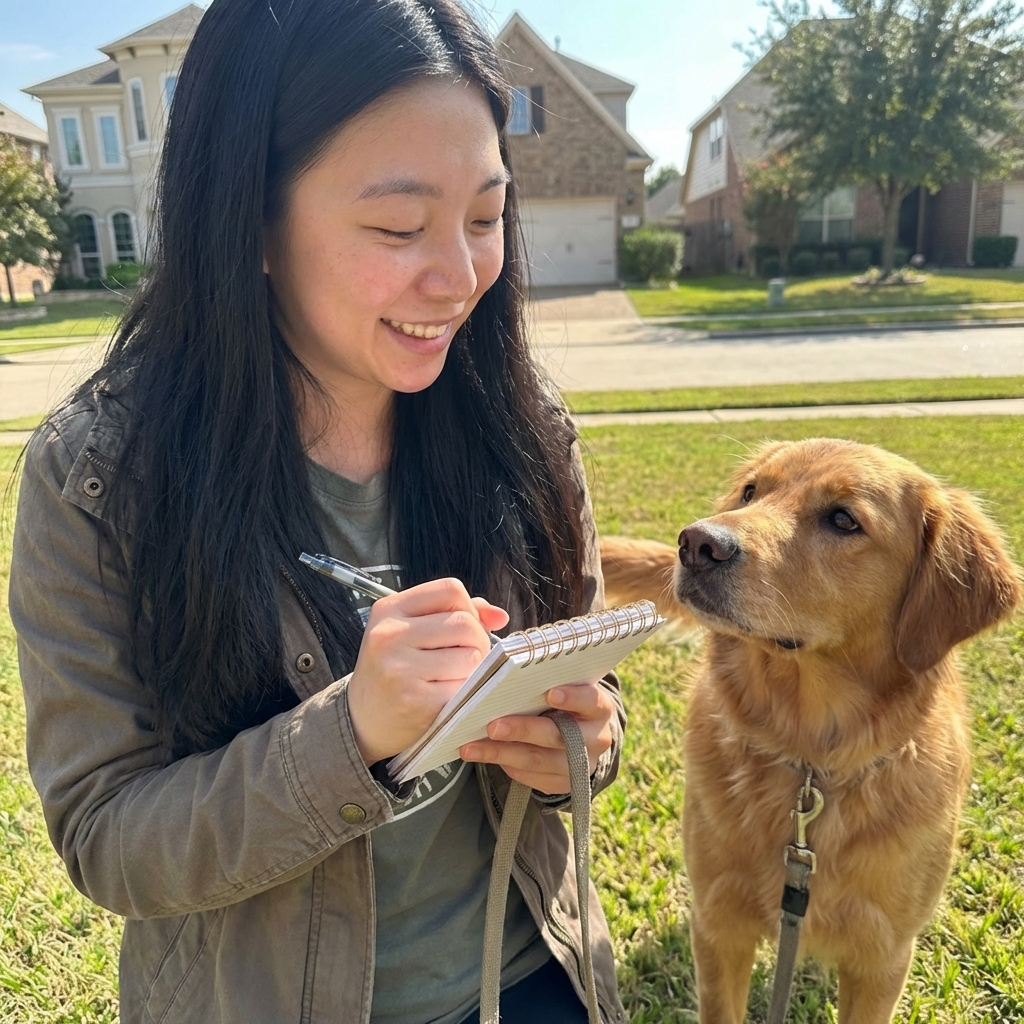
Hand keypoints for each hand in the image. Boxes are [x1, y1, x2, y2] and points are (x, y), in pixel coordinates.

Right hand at [347, 578, 508, 764]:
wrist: (361, 719)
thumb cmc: (393, 669)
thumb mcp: (409, 631)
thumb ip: (454, 614)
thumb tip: (500, 616)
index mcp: (389, 610)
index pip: (450, 590)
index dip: (469, 608)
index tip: (464, 628)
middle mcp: (390, 635)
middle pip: (465, 623)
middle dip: (477, 641)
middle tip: (465, 658)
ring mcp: (400, 669)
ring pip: (471, 656)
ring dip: (473, 669)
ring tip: (453, 677)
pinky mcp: (415, 701)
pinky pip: (464, 687)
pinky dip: (465, 692)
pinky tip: (448, 696)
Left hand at [459, 682, 615, 794]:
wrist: (580, 734)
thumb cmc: (562, 699)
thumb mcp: (562, 685)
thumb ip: (543, 679)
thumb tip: (505, 669)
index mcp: (599, 707)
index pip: (591, 701)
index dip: (573, 697)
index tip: (550, 692)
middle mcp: (596, 738)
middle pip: (558, 736)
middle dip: (523, 730)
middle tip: (493, 725)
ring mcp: (581, 765)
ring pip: (538, 760)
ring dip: (502, 752)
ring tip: (471, 746)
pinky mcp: (564, 783)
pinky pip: (531, 777)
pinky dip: (505, 765)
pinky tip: (482, 755)